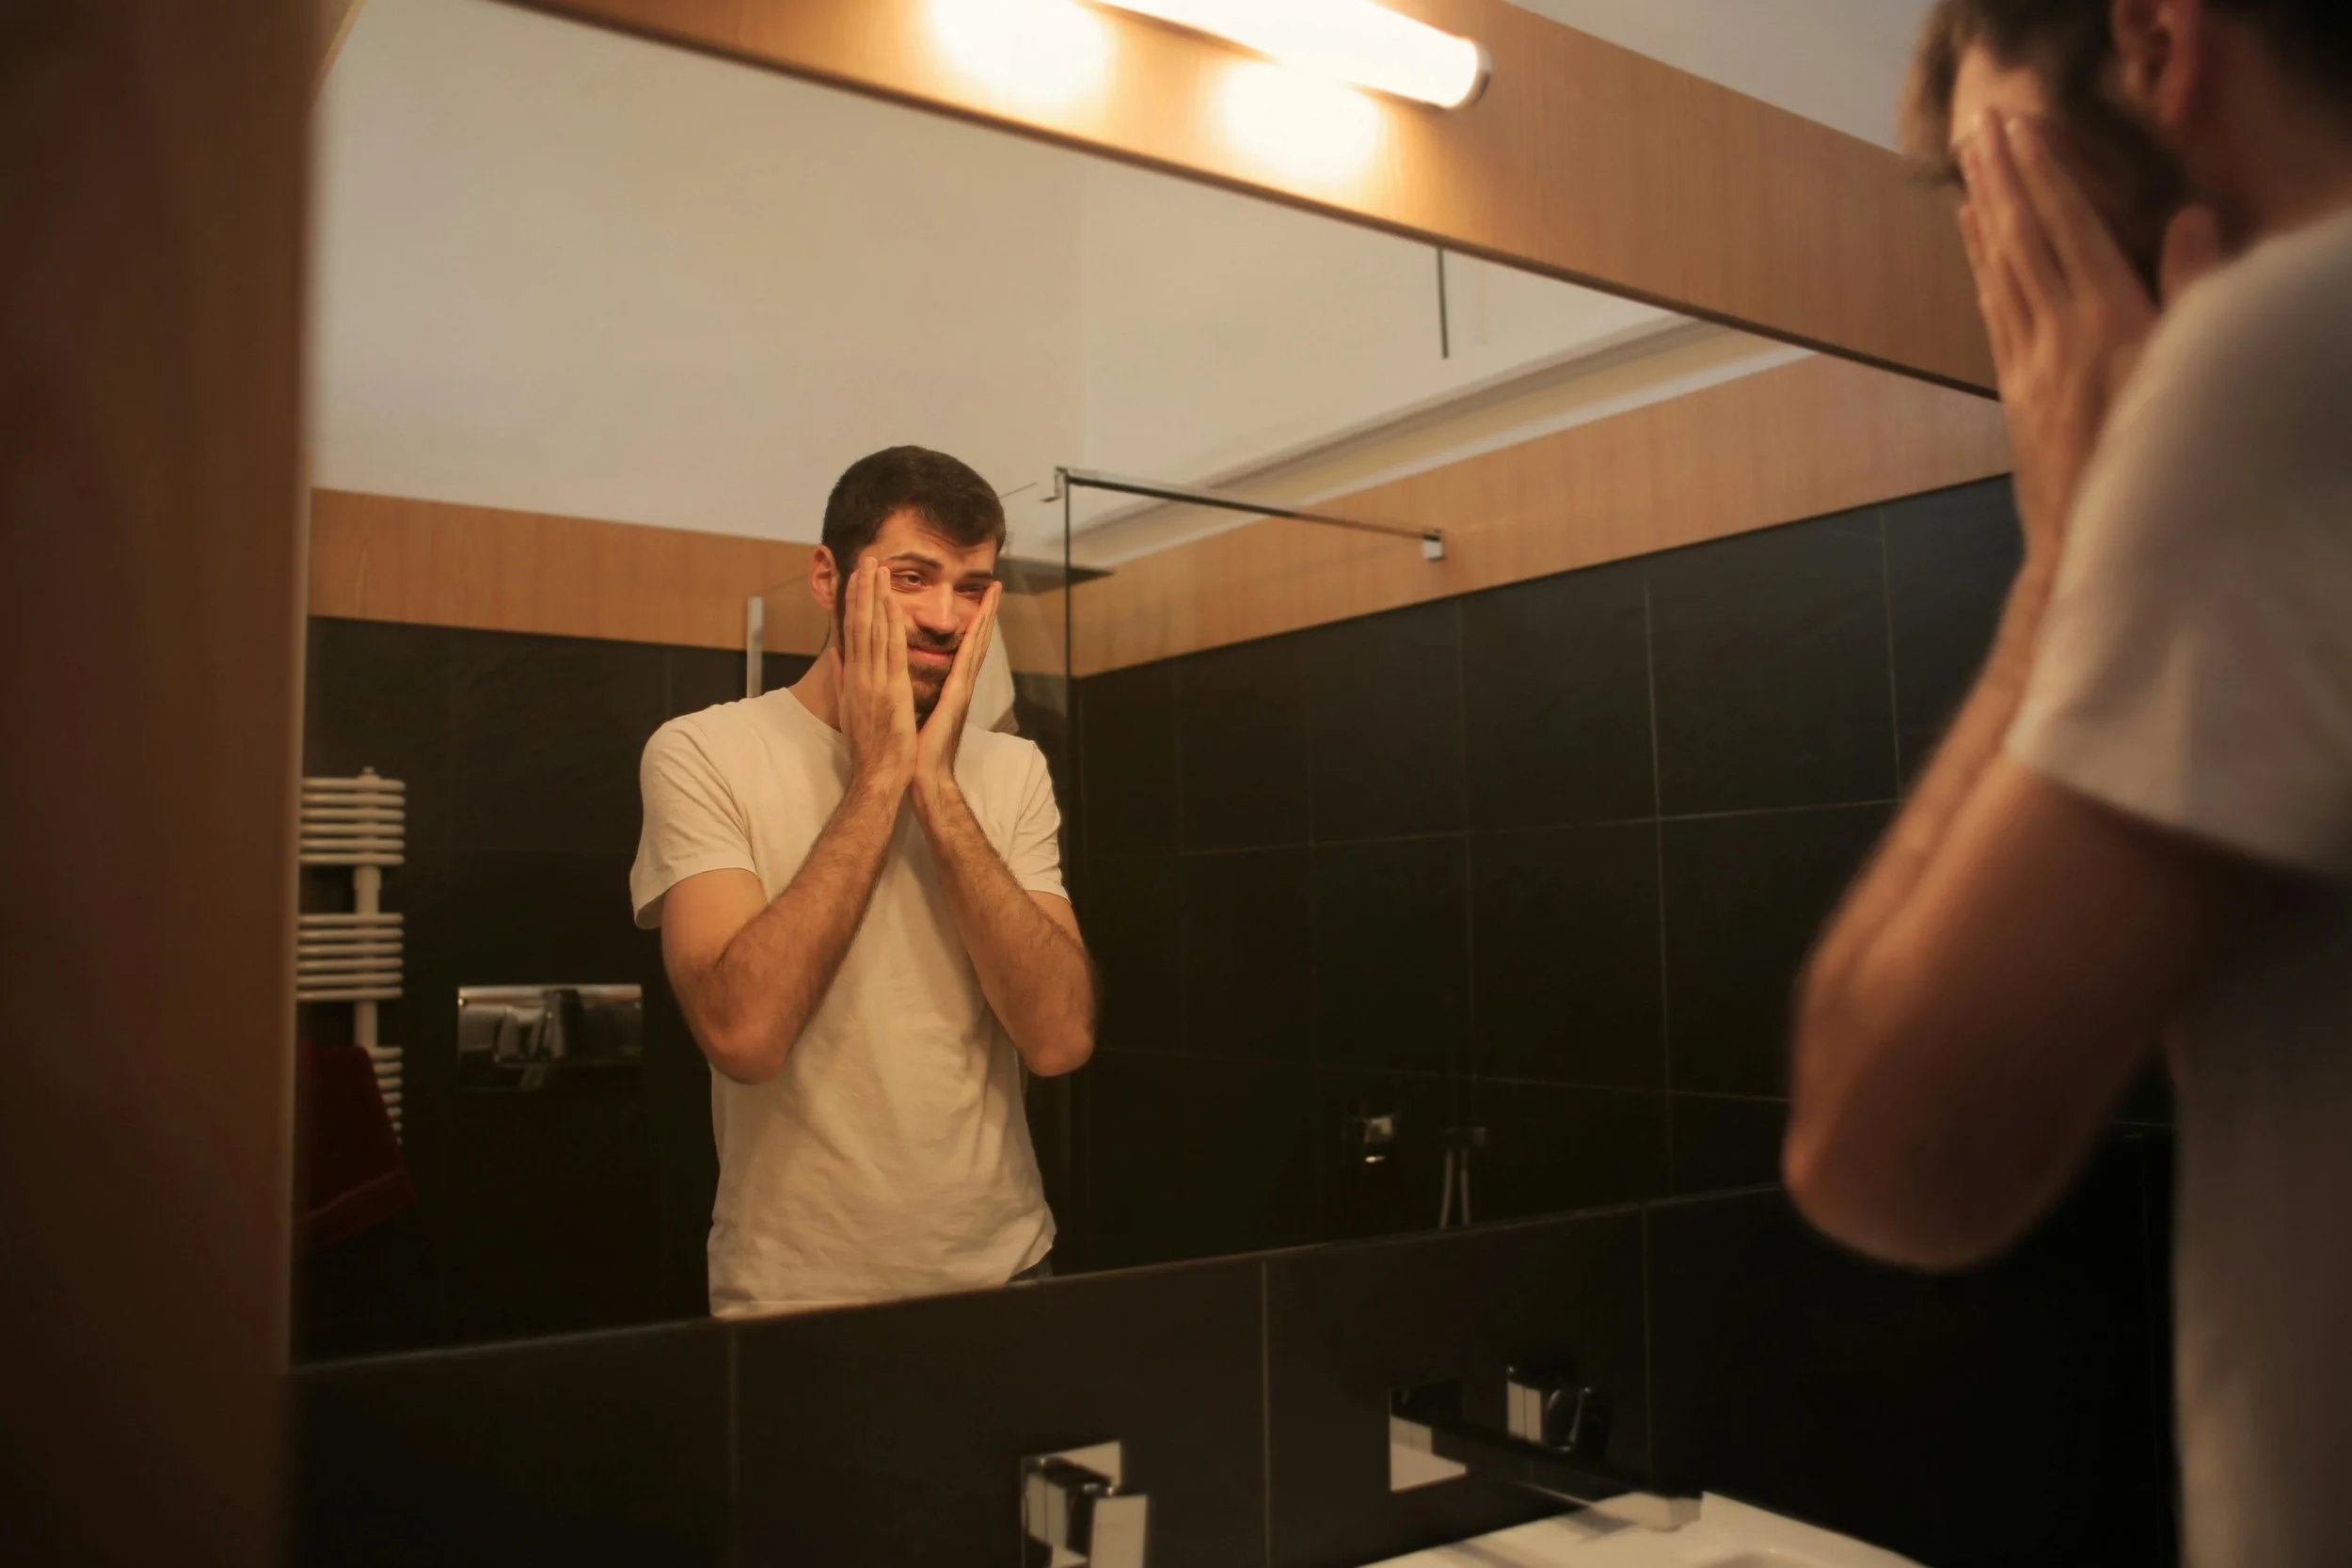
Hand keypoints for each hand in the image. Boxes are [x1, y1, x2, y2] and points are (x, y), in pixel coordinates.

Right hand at [837, 560, 915, 793]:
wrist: (878, 772)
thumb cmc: (869, 746)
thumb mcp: (850, 707)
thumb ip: (842, 678)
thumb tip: (835, 653)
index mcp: (851, 677)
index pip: (850, 631)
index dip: (852, 601)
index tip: (854, 577)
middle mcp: (859, 674)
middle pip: (858, 623)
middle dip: (861, 589)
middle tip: (865, 559)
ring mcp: (873, 680)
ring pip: (872, 630)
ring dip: (874, 597)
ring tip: (876, 568)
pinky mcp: (890, 689)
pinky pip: (890, 651)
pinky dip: (890, 625)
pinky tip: (891, 603)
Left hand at [911, 582, 1000, 815]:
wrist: (921, 776)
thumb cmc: (914, 749)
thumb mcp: (912, 710)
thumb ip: (912, 690)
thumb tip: (902, 676)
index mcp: (949, 686)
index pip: (962, 647)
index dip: (971, 622)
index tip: (977, 599)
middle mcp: (960, 684)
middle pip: (976, 640)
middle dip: (986, 612)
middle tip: (995, 584)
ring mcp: (962, 689)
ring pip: (976, 644)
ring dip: (986, 616)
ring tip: (994, 592)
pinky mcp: (957, 696)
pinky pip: (965, 660)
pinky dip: (973, 638)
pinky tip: (977, 621)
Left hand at [1958, 113, 2214, 567]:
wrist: (2091, 544)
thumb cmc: (2158, 461)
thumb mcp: (2188, 372)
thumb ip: (2194, 292)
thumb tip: (2192, 221)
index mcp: (2106, 321)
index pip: (2069, 228)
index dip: (2045, 173)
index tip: (2022, 129)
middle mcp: (2058, 334)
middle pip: (2024, 238)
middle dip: (2004, 177)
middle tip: (1982, 125)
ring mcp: (2029, 362)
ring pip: (2001, 271)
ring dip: (1986, 213)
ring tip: (1970, 167)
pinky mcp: (2016, 389)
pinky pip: (1995, 311)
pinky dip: (1984, 267)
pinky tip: (1975, 242)